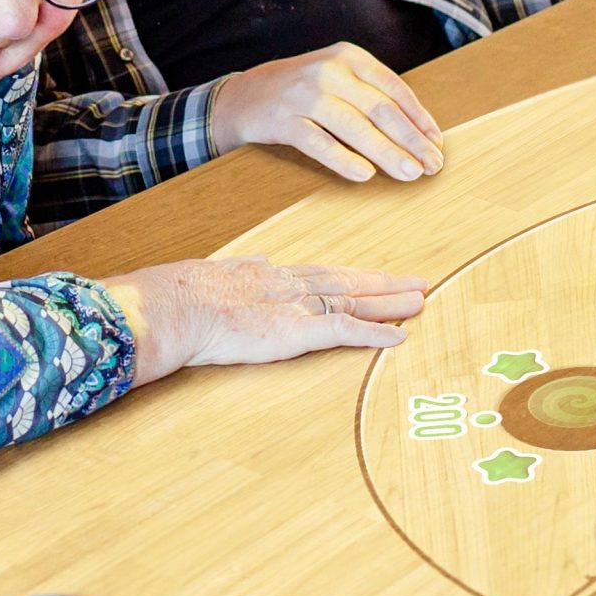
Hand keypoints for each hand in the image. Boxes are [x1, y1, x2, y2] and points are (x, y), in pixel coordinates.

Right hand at [104, 256, 427, 385]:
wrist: (175, 305)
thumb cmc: (182, 297)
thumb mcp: (216, 276)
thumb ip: (241, 270)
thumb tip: (257, 258)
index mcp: (270, 275)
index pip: (323, 274)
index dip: (354, 276)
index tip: (377, 275)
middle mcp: (290, 286)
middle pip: (349, 283)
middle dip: (384, 284)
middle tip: (418, 283)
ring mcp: (296, 306)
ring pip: (355, 301)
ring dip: (390, 302)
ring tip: (420, 300)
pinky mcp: (297, 330)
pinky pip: (346, 331)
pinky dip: (375, 334)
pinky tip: (400, 336)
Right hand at [211, 44, 445, 183]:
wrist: (242, 96)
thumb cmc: (302, 92)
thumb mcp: (338, 78)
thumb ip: (372, 97)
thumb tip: (419, 135)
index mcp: (349, 57)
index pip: (395, 89)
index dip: (419, 120)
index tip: (437, 145)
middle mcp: (329, 71)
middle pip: (380, 109)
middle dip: (410, 141)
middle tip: (432, 166)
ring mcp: (304, 95)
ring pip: (354, 127)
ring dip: (386, 153)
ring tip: (409, 174)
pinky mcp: (283, 121)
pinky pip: (320, 144)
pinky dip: (344, 160)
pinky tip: (365, 175)